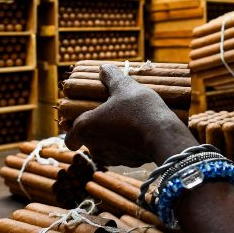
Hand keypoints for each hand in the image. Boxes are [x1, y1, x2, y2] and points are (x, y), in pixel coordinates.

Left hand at [64, 65, 197, 166]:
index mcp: (86, 128)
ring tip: (126, 121)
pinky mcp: (128, 164)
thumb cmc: (138, 109)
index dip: (72, 130)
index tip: (81, 120)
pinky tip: (138, 132)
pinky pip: (122, 153)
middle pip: (88, 140)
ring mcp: (112, 158)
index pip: (69, 138)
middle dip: (96, 129)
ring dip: (111, 138)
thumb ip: (111, 76)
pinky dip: (126, 145)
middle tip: (109, 114)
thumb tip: (103, 68)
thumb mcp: (124, 85)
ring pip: (105, 148)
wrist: (163, 136)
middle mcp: (94, 147)